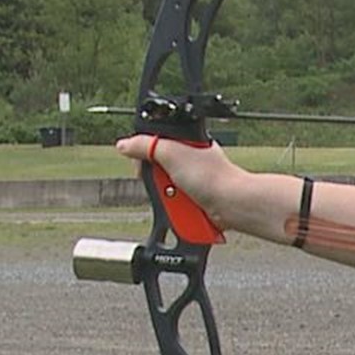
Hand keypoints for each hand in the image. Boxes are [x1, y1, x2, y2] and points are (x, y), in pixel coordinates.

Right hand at [114, 134, 241, 215]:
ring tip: (181, 197)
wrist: (231, 204)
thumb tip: (124, 144)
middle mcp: (188, 162)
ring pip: (164, 193)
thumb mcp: (171, 153)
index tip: (146, 166)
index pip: (150, 149)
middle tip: (168, 184)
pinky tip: (185, 208)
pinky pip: (175, 207)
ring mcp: (192, 183)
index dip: (145, 159)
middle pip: (155, 174)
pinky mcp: (195, 201)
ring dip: (168, 198)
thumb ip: (145, 146)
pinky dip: (177, 210)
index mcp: (184, 144)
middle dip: (157, 182)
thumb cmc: (211, 176)